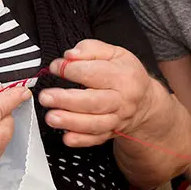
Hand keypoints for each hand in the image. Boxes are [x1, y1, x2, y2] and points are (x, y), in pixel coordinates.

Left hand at [38, 39, 156, 147]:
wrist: (144, 101)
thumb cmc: (126, 74)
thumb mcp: (114, 52)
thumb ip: (90, 49)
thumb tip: (70, 55)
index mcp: (122, 76)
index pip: (93, 73)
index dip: (70, 69)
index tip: (55, 66)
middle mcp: (121, 100)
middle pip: (93, 102)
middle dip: (67, 100)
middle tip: (46, 97)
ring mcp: (116, 119)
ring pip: (94, 123)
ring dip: (71, 122)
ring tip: (51, 117)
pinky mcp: (110, 133)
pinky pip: (96, 139)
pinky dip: (81, 140)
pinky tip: (67, 137)